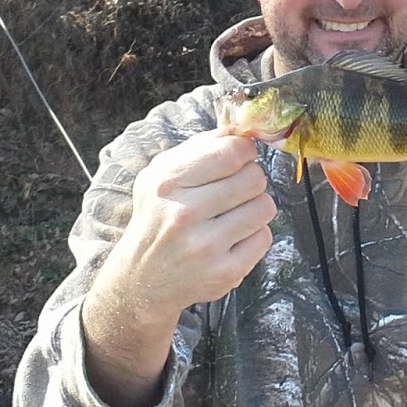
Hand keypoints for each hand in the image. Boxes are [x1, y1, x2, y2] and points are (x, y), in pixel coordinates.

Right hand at [95, 128, 275, 317]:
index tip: (240, 157)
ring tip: (232, 215)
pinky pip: (264, 237)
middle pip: (254, 177)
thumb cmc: (157, 218)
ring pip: (265, 206)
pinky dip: (253, 235)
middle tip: (233, 190)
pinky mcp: (225, 272)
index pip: (232, 152)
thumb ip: (202, 146)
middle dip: (249, 179)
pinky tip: (231, 239)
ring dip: (254, 207)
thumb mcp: (163, 175)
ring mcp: (206, 246)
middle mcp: (185, 213)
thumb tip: (241, 126)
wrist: (142, 279)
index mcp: (168, 183)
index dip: (244, 151)